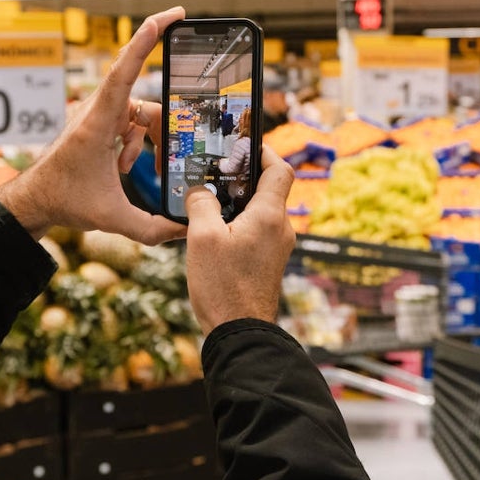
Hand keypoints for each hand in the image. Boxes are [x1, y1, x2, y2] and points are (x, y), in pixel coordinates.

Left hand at [0, 7, 186, 244]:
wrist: (34, 200)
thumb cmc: (64, 201)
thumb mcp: (112, 219)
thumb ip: (153, 228)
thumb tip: (186, 230)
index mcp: (97, 123)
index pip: (125, 72)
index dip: (147, 41)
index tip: (169, 17)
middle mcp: (96, 110)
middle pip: (146, 103)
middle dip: (163, 129)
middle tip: (167, 154)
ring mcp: (97, 114)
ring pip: (140, 113)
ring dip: (147, 141)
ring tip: (134, 169)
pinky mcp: (98, 121)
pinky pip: (130, 121)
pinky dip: (135, 142)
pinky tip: (124, 167)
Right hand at [184, 146, 294, 334]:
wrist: (240, 333)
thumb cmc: (223, 287)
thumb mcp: (202, 238)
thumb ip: (201, 204)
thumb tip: (199, 192)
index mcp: (270, 215)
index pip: (280, 169)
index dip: (264, 152)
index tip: (245, 146)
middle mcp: (280, 228)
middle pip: (268, 190)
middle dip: (242, 179)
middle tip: (216, 174)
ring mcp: (277, 247)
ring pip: (261, 212)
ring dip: (238, 204)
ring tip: (209, 205)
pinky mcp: (269, 262)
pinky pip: (257, 232)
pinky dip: (239, 225)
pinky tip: (214, 234)